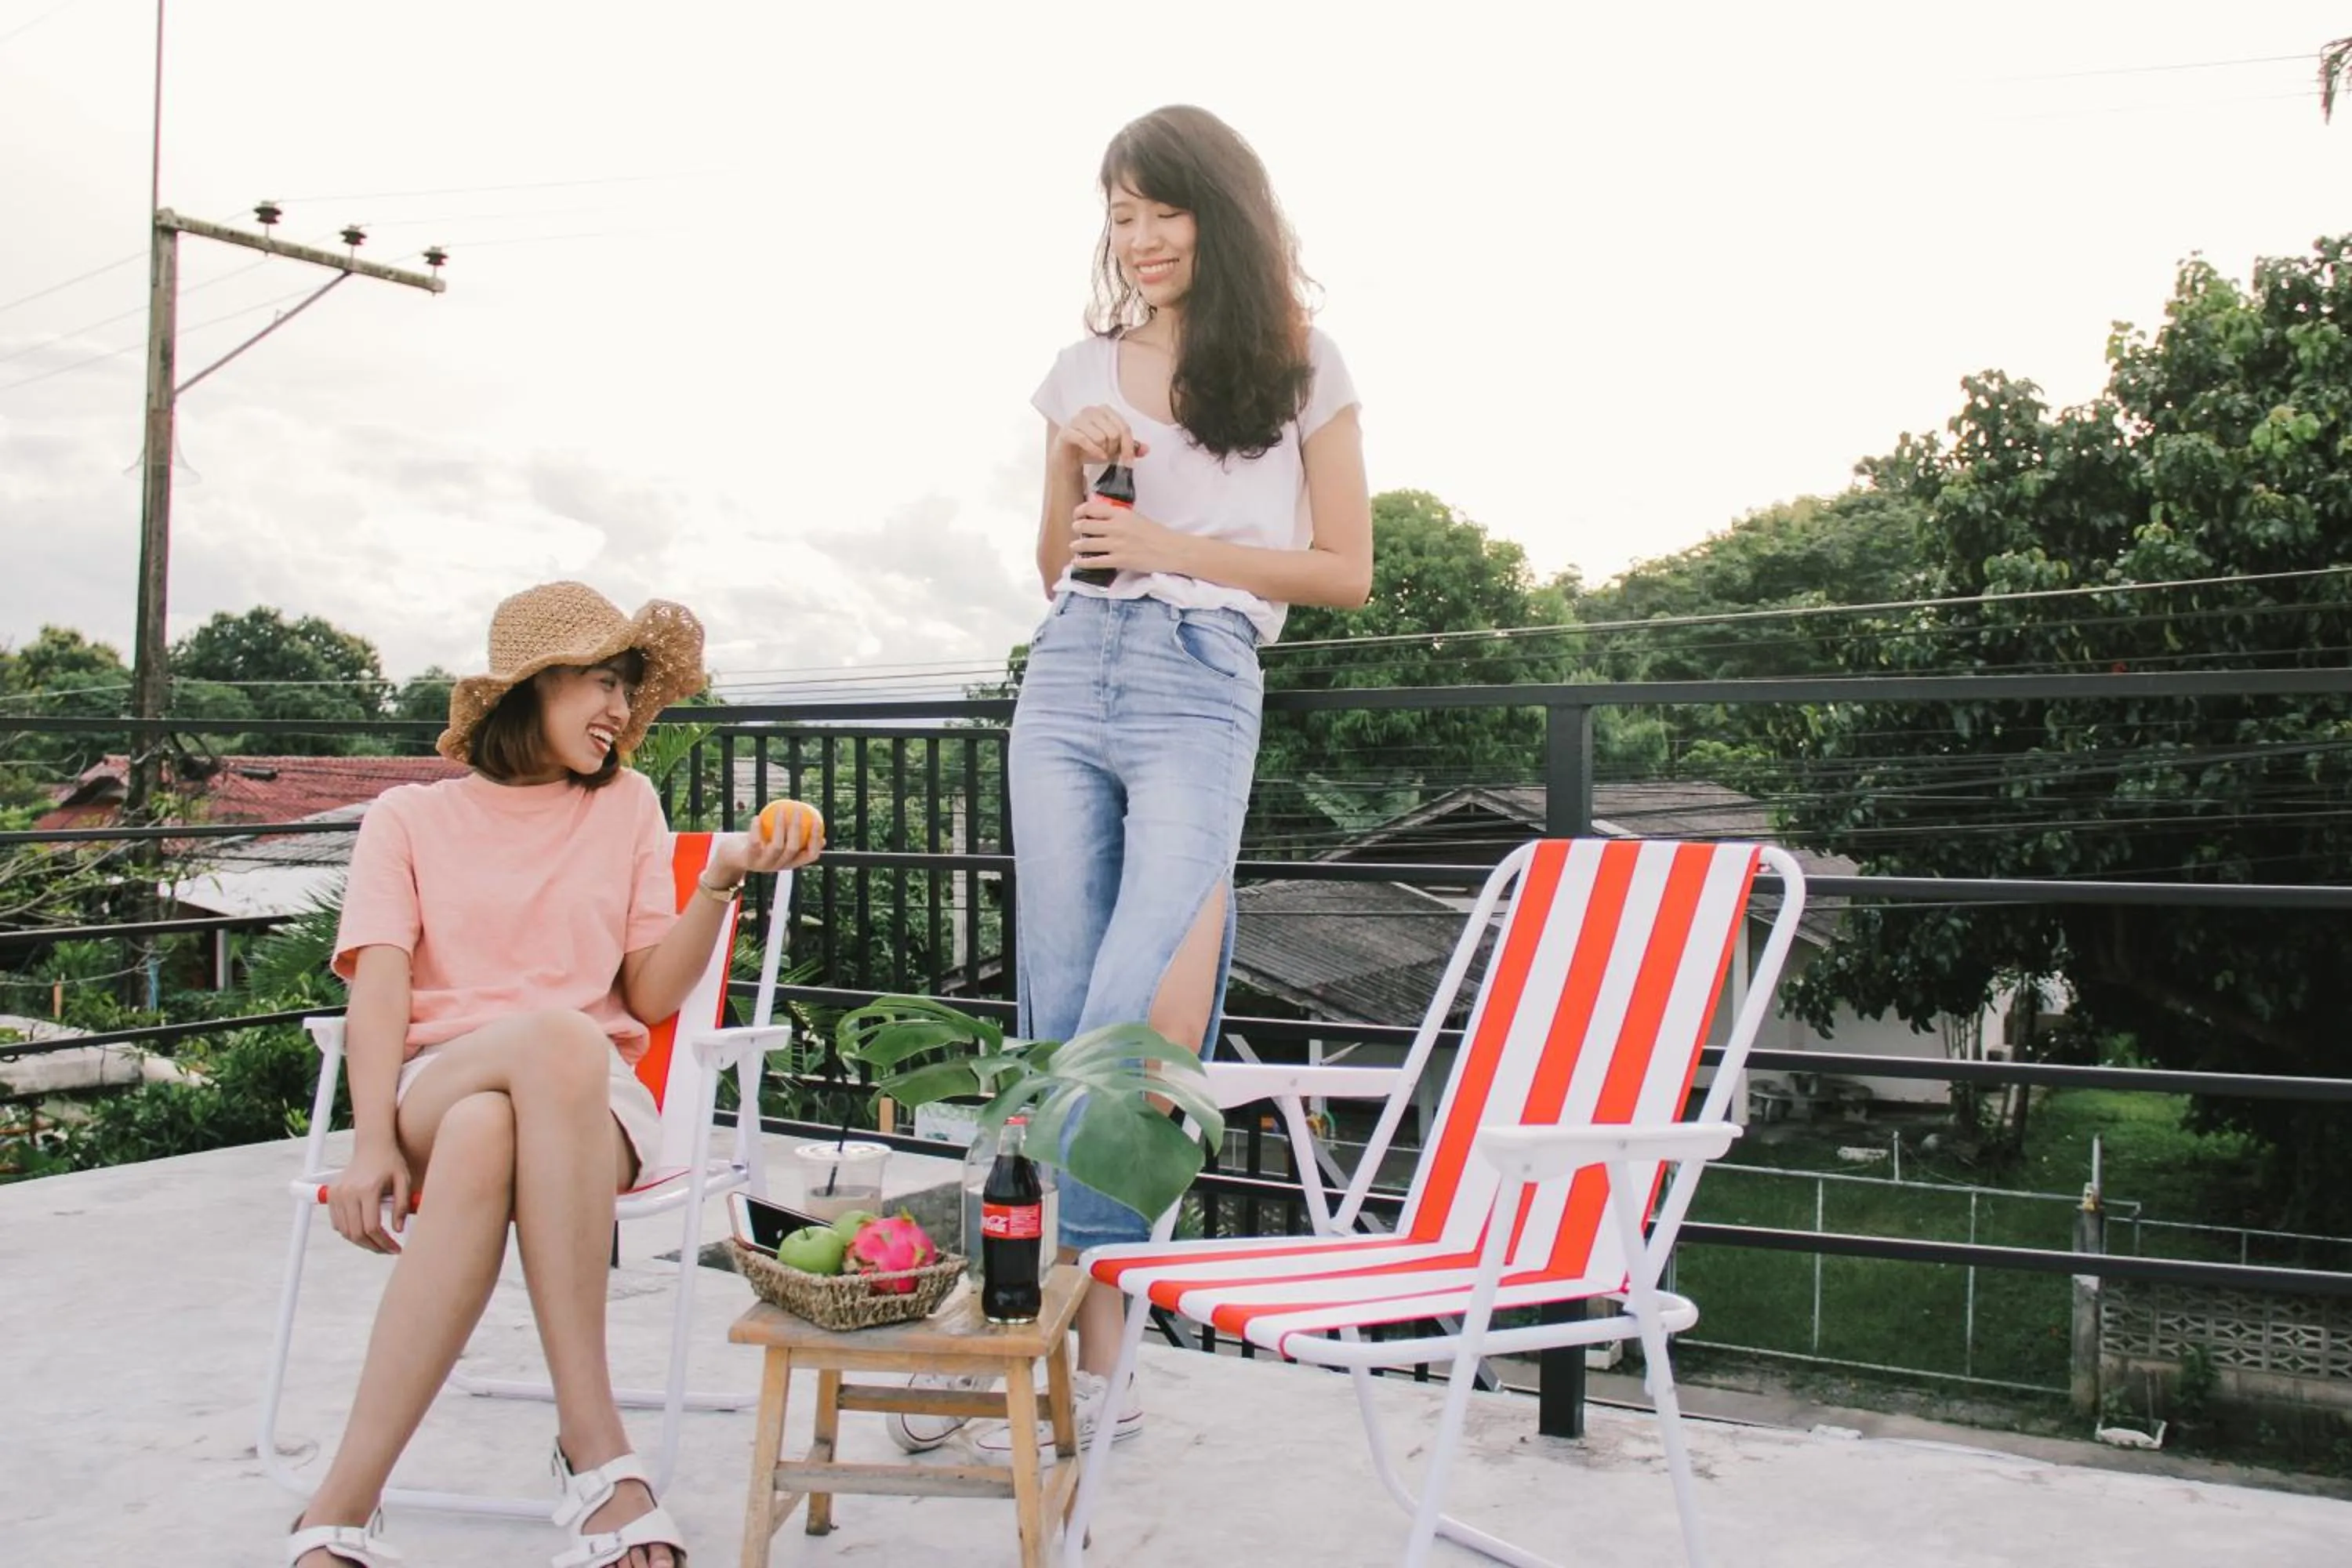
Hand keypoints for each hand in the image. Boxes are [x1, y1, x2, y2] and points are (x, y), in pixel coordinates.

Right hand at [329, 1136, 411, 1253]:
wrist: (372, 1145)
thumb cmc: (391, 1162)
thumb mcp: (404, 1181)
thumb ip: (403, 1205)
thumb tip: (398, 1230)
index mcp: (367, 1189)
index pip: (372, 1227)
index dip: (384, 1243)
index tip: (396, 1248)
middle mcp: (348, 1192)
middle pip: (356, 1233)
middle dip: (373, 1246)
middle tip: (387, 1249)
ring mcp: (337, 1194)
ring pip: (345, 1231)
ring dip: (361, 1242)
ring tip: (378, 1243)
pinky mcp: (331, 1195)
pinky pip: (337, 1223)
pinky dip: (349, 1232)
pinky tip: (364, 1231)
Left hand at [714, 800, 823, 882]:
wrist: (732, 858)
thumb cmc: (759, 844)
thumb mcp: (778, 841)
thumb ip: (792, 835)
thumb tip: (816, 822)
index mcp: (790, 863)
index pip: (810, 855)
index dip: (816, 840)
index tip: (818, 821)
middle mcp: (779, 866)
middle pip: (793, 848)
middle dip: (798, 828)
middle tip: (798, 810)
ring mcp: (764, 865)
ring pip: (777, 846)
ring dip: (780, 826)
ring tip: (781, 810)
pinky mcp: (749, 860)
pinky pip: (755, 842)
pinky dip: (756, 829)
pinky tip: (757, 817)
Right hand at [1054, 405, 1149, 467]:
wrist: (1067, 458)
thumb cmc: (1091, 449)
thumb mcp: (1113, 448)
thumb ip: (1130, 447)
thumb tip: (1147, 449)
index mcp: (1104, 410)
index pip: (1124, 427)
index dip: (1129, 446)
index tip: (1129, 461)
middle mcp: (1090, 411)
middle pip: (1114, 433)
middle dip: (1115, 449)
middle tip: (1110, 457)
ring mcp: (1077, 419)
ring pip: (1101, 437)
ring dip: (1104, 452)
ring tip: (1101, 455)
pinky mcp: (1067, 431)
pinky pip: (1085, 440)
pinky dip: (1095, 452)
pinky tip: (1099, 457)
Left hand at [1072, 497, 1189, 576]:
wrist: (1171, 550)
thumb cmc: (1156, 533)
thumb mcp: (1136, 518)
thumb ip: (1118, 517)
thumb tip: (1101, 519)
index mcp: (1120, 513)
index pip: (1091, 508)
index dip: (1079, 512)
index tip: (1077, 515)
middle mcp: (1116, 527)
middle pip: (1084, 525)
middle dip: (1076, 528)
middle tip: (1076, 532)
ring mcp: (1117, 545)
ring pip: (1086, 544)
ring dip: (1076, 546)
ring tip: (1074, 547)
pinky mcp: (1119, 560)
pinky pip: (1095, 561)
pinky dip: (1083, 562)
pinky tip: (1078, 562)